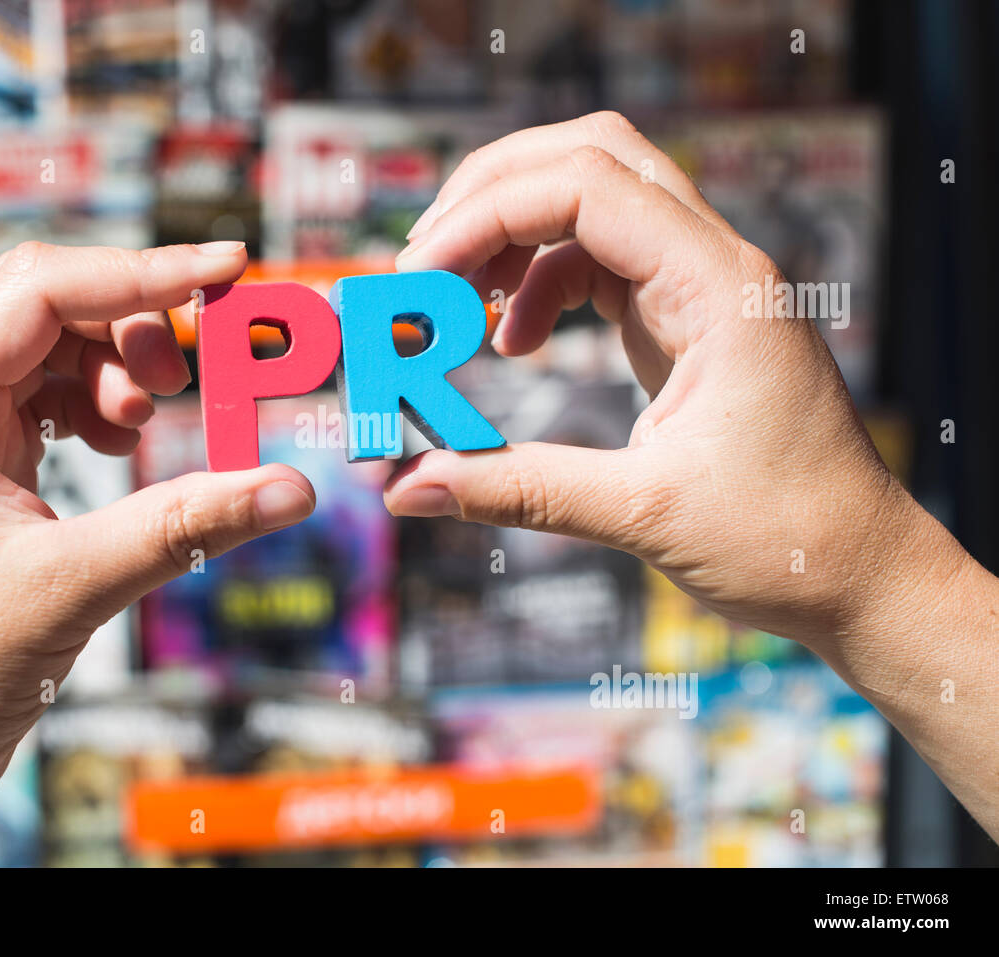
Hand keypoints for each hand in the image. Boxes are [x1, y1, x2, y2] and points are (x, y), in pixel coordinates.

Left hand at [0, 241, 316, 865]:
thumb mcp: (81, 583)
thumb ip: (191, 525)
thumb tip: (293, 488)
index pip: (41, 289)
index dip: (140, 270)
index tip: (225, 269)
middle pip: (50, 306)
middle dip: (133, 323)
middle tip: (190, 375)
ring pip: (56, 352)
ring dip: (120, 371)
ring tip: (150, 426)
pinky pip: (55, 403)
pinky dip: (104, 411)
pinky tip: (126, 452)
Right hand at [388, 111, 922, 644]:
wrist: (862, 573)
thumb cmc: (787, 540)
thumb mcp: (645, 515)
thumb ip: (519, 491)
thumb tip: (406, 489)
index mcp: (720, 288)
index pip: (586, 187)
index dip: (485, 216)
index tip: (417, 279)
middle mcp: (714, 265)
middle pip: (589, 159)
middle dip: (491, 196)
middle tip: (421, 265)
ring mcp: (701, 286)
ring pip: (590, 204)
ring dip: (510, 239)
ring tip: (452, 306)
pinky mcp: (684, 320)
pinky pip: (597, 264)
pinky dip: (538, 287)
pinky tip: (512, 345)